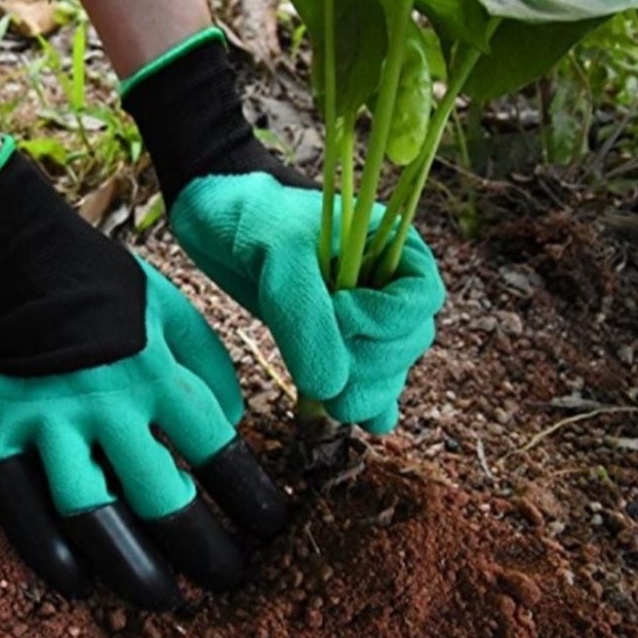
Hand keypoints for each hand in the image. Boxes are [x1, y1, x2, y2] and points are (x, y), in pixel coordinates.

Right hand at [0, 148, 285, 607]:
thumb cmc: (121, 293)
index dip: (250, 495)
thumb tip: (228, 430)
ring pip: (89, 509)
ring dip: (129, 564)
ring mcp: (52, 419)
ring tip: (165, 599)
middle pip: (159, 494)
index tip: (272, 526)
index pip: (216, 449)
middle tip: (232, 577)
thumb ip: (212, 372)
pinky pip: (13, 498)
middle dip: (204, 546)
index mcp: (160, 373)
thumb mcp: (182, 316)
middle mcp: (109, 403)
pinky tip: (74, 582)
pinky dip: (40, 547)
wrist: (37, 263)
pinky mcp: (5, 428)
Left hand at [170, 175, 444, 432]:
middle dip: (373, 366)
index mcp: (391, 246)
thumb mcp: (280, 255)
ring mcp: (362, 314)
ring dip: (368, 392)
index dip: (385, 318)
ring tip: (338, 408)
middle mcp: (385, 283)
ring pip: (389, 367)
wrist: (219, 218)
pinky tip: (361, 419)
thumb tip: (332, 389)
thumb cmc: (253, 218)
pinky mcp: (336, 339)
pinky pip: (367, 379)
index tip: (337, 312)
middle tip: (328, 375)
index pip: (418, 300)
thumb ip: (307, 316)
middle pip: (407, 342)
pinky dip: (365, 400)